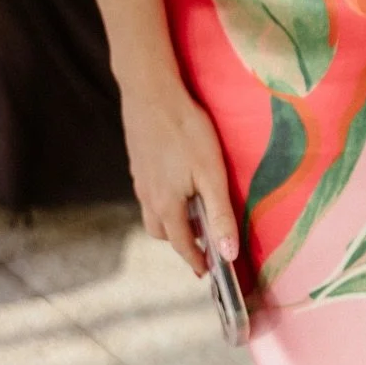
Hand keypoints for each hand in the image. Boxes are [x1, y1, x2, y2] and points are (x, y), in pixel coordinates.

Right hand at [120, 78, 237, 275]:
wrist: (150, 92)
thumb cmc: (185, 130)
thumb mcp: (211, 173)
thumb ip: (220, 214)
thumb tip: (228, 254)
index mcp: (166, 205)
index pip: (181, 245)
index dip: (195, 260)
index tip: (206, 271)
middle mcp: (148, 197)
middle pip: (163, 232)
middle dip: (181, 241)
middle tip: (202, 240)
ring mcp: (139, 179)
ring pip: (153, 212)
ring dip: (170, 220)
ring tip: (190, 211)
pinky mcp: (137, 162)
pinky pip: (148, 192)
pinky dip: (162, 199)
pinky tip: (175, 181)